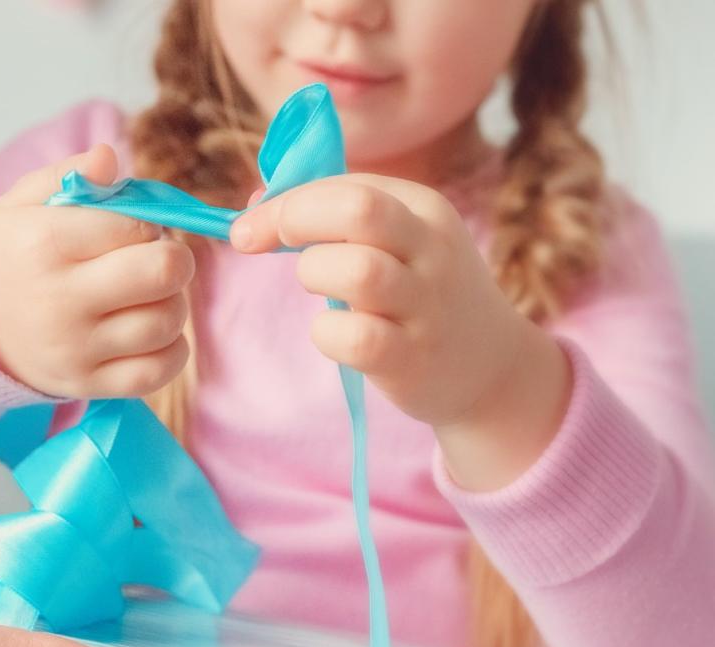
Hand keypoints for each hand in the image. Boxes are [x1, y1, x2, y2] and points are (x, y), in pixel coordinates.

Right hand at [0, 144, 194, 398]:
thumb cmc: (9, 257)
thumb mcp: (21, 204)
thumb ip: (68, 174)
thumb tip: (109, 158)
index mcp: (44, 243)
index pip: (136, 226)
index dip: (147, 224)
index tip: (132, 231)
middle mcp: (59, 300)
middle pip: (163, 273)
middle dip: (174, 259)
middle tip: (155, 260)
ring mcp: (75, 349)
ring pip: (168, 321)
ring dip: (173, 303)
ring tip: (149, 296)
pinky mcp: (87, 385)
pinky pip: (159, 371)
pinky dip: (172, 350)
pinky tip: (154, 333)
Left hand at [231, 174, 532, 427]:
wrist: (492, 369)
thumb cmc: (421, 295)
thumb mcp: (399, 240)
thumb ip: (334, 216)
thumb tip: (256, 205)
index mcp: (424, 208)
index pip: (345, 184)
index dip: (284, 201)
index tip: (247, 227)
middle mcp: (432, 250)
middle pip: (358, 209)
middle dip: (294, 219)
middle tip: (263, 244)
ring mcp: (426, 306)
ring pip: (356, 270)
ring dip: (314, 275)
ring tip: (319, 289)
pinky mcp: (413, 359)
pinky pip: (355, 338)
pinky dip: (327, 334)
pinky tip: (334, 334)